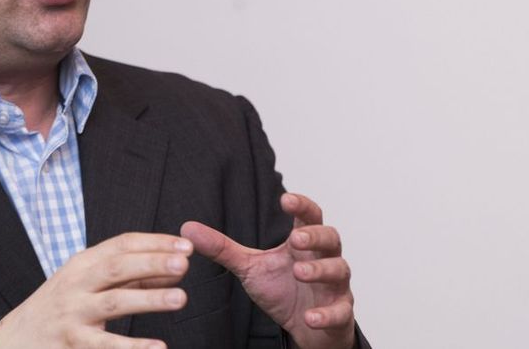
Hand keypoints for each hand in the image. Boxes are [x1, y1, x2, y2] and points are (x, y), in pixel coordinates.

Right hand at [0, 232, 192, 348]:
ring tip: (181, 298)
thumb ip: (129, 277)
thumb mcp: (87, 282)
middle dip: (151, 263)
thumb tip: (174, 270)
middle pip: (117, 268)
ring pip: (113, 303)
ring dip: (149, 300)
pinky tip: (157, 348)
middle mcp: (76, 284)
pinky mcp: (72, 344)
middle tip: (183, 263)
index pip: (121, 244)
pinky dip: (132, 347)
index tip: (186, 245)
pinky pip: (105, 346)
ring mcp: (73, 314)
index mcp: (83, 263)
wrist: (15, 339)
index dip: (154, 243)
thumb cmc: (61, 305)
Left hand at [181, 192, 354, 348]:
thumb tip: (188, 228)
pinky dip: (327, 313)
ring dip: (321, 270)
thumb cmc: (282, 290)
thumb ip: (223, 248)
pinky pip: (340, 311)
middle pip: (331, 237)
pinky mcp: (339, 313)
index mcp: (303, 243)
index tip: (286, 199)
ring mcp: (334, 286)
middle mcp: (324, 258)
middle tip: (296, 238)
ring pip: (339, 270)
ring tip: (300, 272)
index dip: (301, 206)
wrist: (304, 328)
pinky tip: (310, 316)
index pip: (309, 216)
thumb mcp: (250, 267)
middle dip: (315, 236)